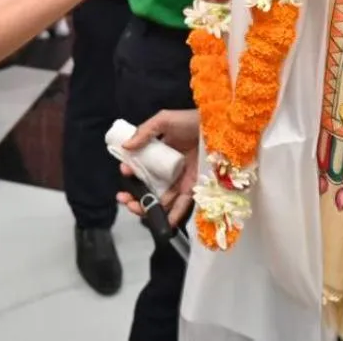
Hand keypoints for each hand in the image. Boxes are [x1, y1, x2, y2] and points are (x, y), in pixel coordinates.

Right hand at [117, 109, 200, 226]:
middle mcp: (169, 169)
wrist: (218, 125)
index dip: (131, 172)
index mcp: (160, 153)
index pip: (141, 167)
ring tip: (135, 208)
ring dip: (147, 206)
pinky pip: (182, 204)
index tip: (124, 171)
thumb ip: (144, 132)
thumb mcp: (164, 120)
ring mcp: (180, 180)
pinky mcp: (193, 188)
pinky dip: (173, 214)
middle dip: (134, 194)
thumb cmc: (190, 121)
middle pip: (148, 186)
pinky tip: (164, 221)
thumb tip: (125, 147)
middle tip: (124, 198)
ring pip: (162, 198)